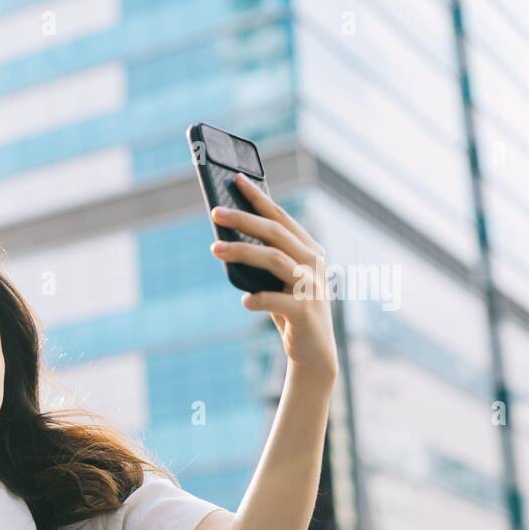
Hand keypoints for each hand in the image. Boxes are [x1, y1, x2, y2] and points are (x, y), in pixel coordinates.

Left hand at [210, 173, 337, 383]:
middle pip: (275, 233)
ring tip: (215, 250)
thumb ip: (264, 259)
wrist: (312, 350)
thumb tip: (226, 239)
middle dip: (243, 219)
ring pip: (274, 259)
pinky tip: (244, 301)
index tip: (236, 180)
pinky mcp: (304, 311)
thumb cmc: (289, 309)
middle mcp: (314, 263)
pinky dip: (256, 299)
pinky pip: (275, 300)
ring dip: (242, 252)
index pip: (280, 217)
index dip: (258, 198)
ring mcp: (311, 286)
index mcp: (309, 249)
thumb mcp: (278, 280)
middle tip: (215, 212)